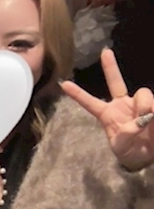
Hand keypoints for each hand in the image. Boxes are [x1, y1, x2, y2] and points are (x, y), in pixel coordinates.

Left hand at [61, 48, 153, 171]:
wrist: (150, 156)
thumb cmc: (131, 153)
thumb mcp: (122, 148)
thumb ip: (126, 134)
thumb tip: (141, 119)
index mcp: (107, 115)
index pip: (90, 103)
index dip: (78, 94)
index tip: (63, 84)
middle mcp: (122, 105)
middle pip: (116, 82)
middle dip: (110, 67)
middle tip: (105, 52)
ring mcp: (139, 104)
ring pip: (143, 94)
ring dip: (145, 106)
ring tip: (147, 119)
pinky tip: (152, 119)